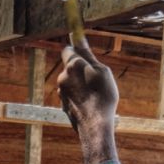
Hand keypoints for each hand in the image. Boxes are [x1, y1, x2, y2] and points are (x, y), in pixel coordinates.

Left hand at [57, 40, 118, 163]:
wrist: (95, 126)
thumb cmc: (102, 96)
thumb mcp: (101, 71)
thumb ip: (87, 54)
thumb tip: (77, 37)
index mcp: (71, 66)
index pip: (68, 49)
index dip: (77, 50)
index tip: (86, 54)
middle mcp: (62, 78)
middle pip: (70, 66)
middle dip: (80, 68)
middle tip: (97, 77)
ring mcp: (61, 93)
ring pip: (71, 82)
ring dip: (80, 84)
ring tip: (95, 93)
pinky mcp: (63, 105)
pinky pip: (72, 95)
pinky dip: (79, 96)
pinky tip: (90, 104)